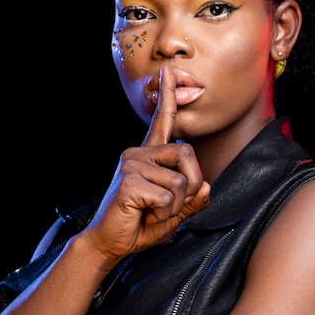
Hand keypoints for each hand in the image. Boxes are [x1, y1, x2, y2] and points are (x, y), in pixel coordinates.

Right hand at [85, 64, 209, 264]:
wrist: (108, 243)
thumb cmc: (139, 225)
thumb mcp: (174, 212)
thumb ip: (192, 199)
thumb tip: (206, 185)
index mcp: (147, 156)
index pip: (161, 122)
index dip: (168, 96)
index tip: (169, 71)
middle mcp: (137, 154)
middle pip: (188, 154)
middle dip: (191, 185)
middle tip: (169, 205)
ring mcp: (131, 164)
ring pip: (180, 181)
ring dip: (175, 206)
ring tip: (152, 212)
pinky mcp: (129, 181)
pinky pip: (168, 196)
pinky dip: (164, 213)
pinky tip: (144, 215)